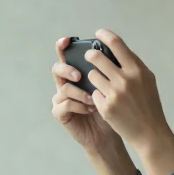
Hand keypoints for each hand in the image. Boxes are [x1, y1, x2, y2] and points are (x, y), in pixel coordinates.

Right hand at [51, 37, 120, 154]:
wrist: (111, 134)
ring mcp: (62, 98)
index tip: (68, 40)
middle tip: (79, 75)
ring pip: (63, 87)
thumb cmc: (114, 109)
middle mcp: (68, 83)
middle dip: (67, 69)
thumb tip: (110, 50)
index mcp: (79, 73)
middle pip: (58, 68)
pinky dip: (78, 105)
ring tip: (92, 100)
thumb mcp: (115, 86)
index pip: (68, 55)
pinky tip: (90, 109)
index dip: (64, 46)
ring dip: (79, 92)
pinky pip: (64, 104)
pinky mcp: (61, 113)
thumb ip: (110, 69)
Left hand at [84, 29, 170, 149]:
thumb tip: (116, 48)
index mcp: (137, 70)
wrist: (150, 132)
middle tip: (90, 57)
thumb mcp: (147, 80)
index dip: (104, 35)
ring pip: (92, 75)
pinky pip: (93, 93)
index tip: (98, 34)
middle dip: (90, 55)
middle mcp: (125, 79)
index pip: (116, 43)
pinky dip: (97, 95)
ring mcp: (114, 94)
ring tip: (103, 84)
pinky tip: (106, 101)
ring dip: (94, 77)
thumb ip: (132, 64)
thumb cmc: (149, 104)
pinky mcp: (106, 107)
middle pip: (96, 57)